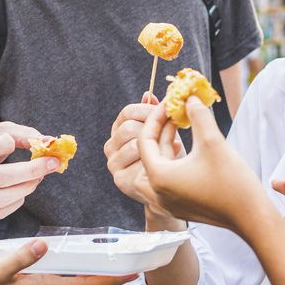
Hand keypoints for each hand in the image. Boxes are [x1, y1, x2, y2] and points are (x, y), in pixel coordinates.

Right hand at [105, 92, 184, 217]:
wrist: (171, 190)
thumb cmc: (169, 157)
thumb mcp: (164, 133)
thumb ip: (154, 115)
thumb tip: (148, 94)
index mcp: (119, 129)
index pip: (128, 112)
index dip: (149, 111)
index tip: (169, 113)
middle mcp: (111, 146)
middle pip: (128, 128)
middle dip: (153, 129)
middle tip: (172, 131)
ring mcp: (113, 164)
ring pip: (133, 145)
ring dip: (155, 146)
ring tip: (172, 148)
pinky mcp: (120, 180)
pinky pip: (138, 163)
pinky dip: (154, 161)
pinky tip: (165, 163)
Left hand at [134, 93, 270, 230]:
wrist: (252, 217)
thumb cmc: (232, 182)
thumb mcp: (213, 142)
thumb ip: (198, 116)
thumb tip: (190, 97)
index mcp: (159, 177)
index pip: (145, 140)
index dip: (157, 117)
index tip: (170, 103)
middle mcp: (158, 193)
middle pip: (148, 155)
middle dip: (159, 132)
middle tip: (174, 114)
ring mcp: (168, 203)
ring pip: (156, 168)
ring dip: (165, 147)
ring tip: (181, 129)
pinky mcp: (181, 207)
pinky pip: (167, 181)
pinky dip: (173, 162)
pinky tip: (190, 150)